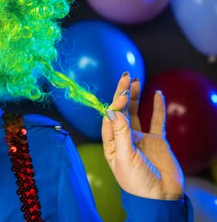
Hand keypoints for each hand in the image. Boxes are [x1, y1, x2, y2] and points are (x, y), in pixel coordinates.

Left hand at [101, 73, 183, 200]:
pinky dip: (157, 107)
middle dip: (122, 93)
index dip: (115, 104)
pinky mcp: (156, 140)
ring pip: (136, 112)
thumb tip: (113, 111)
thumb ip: (121, 134)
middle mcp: (124, 138)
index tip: (121, 93)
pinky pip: (156, 120)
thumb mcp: (126, 158)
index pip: (111, 117)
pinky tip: (157, 94)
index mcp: (112, 143)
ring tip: (135, 80)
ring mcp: (140, 138)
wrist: (161, 197)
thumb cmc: (137, 182)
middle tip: (125, 76)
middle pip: (122, 111)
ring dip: (135, 97)